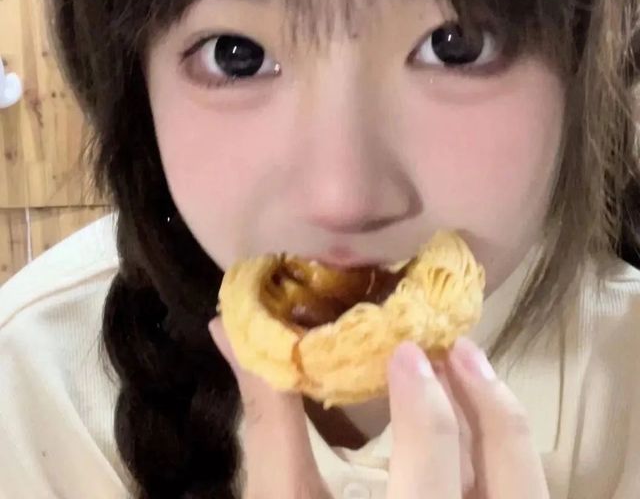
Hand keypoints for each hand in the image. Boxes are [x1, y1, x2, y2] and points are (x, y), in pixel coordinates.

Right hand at [209, 319, 548, 498]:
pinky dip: (501, 449)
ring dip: (499, 420)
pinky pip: (517, 489)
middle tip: (450, 343)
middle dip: (483, 401)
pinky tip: (473, 419)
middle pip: (507, 476)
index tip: (403, 349)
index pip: (432, 473)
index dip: (424, 410)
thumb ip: (269, 422)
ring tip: (467, 365)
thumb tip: (231, 331)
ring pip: (524, 483)